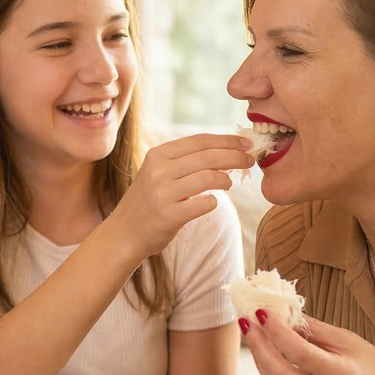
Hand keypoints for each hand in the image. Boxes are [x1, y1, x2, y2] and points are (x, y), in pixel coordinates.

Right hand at [108, 134, 251, 258]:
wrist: (124, 233)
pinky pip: (205, 203)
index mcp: (157, 155)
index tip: (245, 143)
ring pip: (209, 177)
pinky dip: (213, 202)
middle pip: (208, 157)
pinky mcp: (169, 216)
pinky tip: (211, 202)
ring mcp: (162, 193)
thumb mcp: (158, 173)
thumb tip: (226, 150)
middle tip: (250, 161)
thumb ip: (185, 161)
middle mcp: (158, 171)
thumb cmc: (149, 202)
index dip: (226, 140)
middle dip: (235, 157)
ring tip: (228, 183)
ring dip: (226, 180)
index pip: (199, 141)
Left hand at [245, 311, 374, 374]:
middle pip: (280, 373)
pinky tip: (267, 353)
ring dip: (259, 358)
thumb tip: (284, 314)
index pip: (300, 353)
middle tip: (246, 322)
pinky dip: (271, 371)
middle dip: (258, 346)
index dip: (277, 332)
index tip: (260, 312)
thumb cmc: (374, 368)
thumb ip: (315, 330)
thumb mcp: (351, 341)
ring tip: (252, 334)